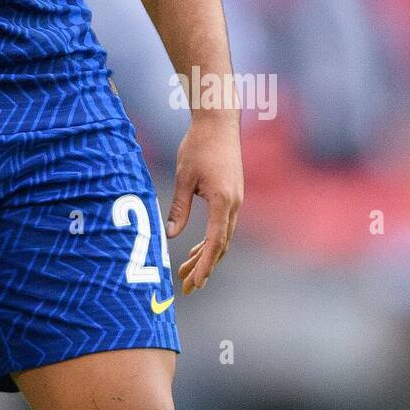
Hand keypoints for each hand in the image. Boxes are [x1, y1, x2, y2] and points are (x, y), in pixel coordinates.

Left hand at [166, 114, 242, 293]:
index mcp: (223, 202)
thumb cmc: (198, 146)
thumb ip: (180, 208)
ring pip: (223, 237)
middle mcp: (235, 205)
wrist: (218, 123)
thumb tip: (172, 236)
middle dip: (205, 267)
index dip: (205, 265)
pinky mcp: (233, 196)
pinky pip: (223, 226)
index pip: (215, 242)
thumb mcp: (184, 177)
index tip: (195, 281)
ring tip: (188, 272)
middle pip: (221, 245)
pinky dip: (211, 240)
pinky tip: (197, 249)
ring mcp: (236, 201)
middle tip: (188, 287)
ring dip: (207, 256)